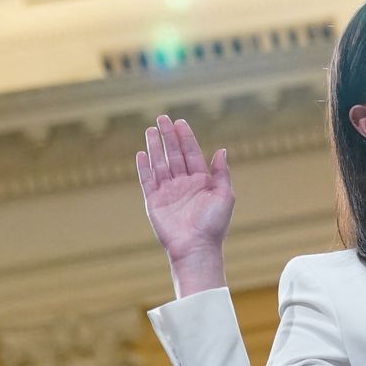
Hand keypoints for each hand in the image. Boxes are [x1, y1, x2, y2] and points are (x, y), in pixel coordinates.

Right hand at [137, 115, 233, 292]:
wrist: (196, 248)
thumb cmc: (214, 225)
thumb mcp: (225, 196)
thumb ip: (221, 173)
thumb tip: (221, 150)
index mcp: (201, 181)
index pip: (191, 153)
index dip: (185, 137)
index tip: (180, 122)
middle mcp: (183, 184)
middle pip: (173, 154)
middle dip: (168, 136)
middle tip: (162, 118)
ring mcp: (168, 192)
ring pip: (159, 163)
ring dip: (154, 146)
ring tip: (150, 129)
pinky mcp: (154, 201)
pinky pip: (147, 180)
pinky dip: (143, 167)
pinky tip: (141, 153)